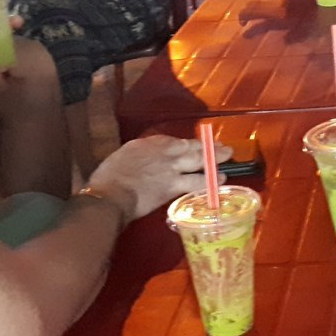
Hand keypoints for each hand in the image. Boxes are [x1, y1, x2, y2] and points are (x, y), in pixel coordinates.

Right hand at [86, 135, 231, 222]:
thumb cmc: (108, 178)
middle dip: (209, 147)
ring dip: (215, 160)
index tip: (195, 146)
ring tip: (227, 160)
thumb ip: (138, 158)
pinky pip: (197, 183)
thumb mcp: (122, 159)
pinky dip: (210, 182)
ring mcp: (171, 168)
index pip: (174, 142)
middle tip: (224, 147)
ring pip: (198, 161)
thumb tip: (144, 165)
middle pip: (191, 147)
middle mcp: (163, 152)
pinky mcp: (174, 186)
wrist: (110, 194)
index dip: (188, 145)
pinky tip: (219, 181)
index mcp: (148, 144)